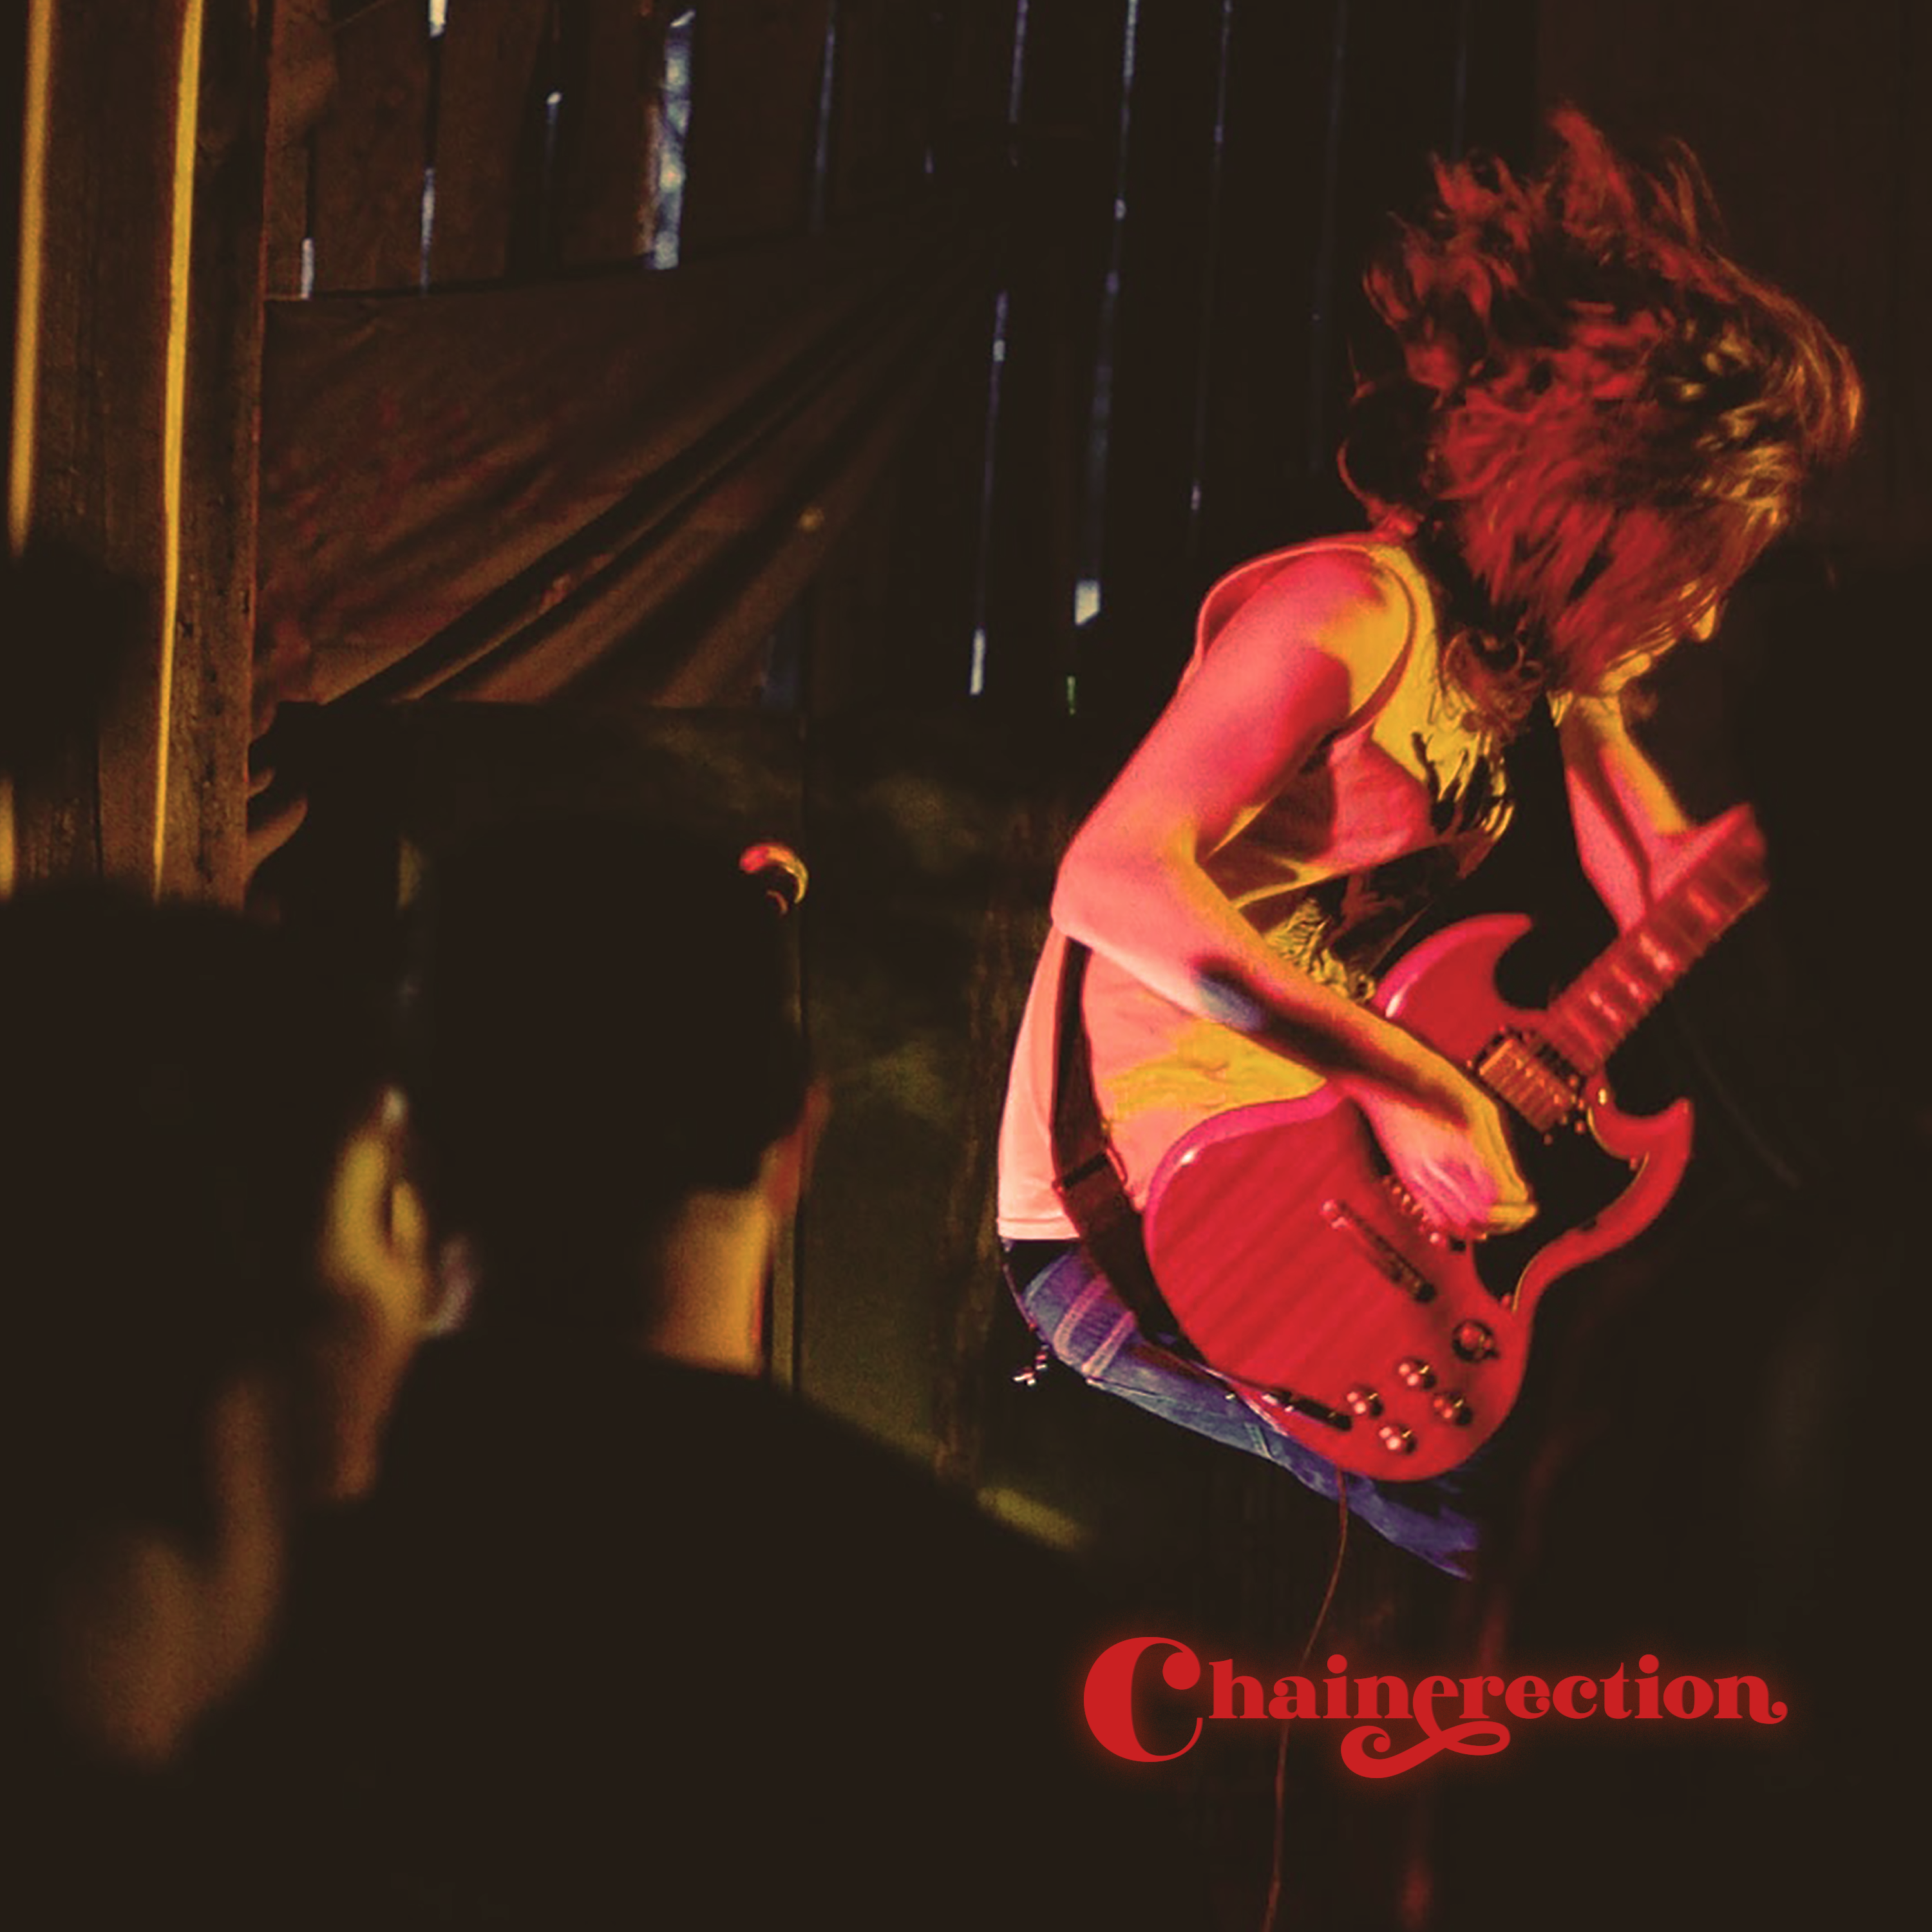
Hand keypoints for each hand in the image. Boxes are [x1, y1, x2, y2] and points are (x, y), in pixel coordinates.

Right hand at [1347, 1060, 1534, 1242]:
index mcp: (1466, 1142)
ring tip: (1499, 1222)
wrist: (1390, 1075)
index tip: (1530, 1204)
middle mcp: (1441, 1164)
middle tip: (1522, 1216)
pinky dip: (1457, 1227)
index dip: (1519, 1206)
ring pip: (1457, 1224)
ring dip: (1484, 1229)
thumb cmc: (1438, 1082)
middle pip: (1480, 1216)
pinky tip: (1470, 1220)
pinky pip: (1434, 1217)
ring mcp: (1421, 1174)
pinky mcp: (1408, 1178)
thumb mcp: (1484, 1108)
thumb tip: (1517, 1187)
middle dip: (1507, 1222)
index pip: (1499, 1195)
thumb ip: (1501, 1152)